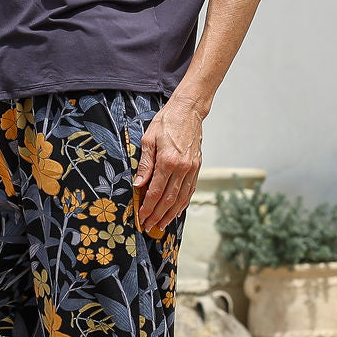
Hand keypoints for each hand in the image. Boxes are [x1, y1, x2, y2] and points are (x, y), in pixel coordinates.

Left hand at [133, 98, 203, 234]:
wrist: (188, 111)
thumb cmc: (166, 122)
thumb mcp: (148, 140)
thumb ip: (145, 164)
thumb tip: (138, 184)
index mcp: (168, 161)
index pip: (156, 191)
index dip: (148, 207)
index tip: (141, 217)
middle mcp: (182, 168)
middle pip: (169, 199)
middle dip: (157, 215)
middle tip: (149, 226)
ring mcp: (192, 168)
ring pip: (181, 198)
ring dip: (171, 214)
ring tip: (161, 224)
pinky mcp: (197, 167)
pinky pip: (190, 190)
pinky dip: (183, 203)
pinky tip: (176, 211)